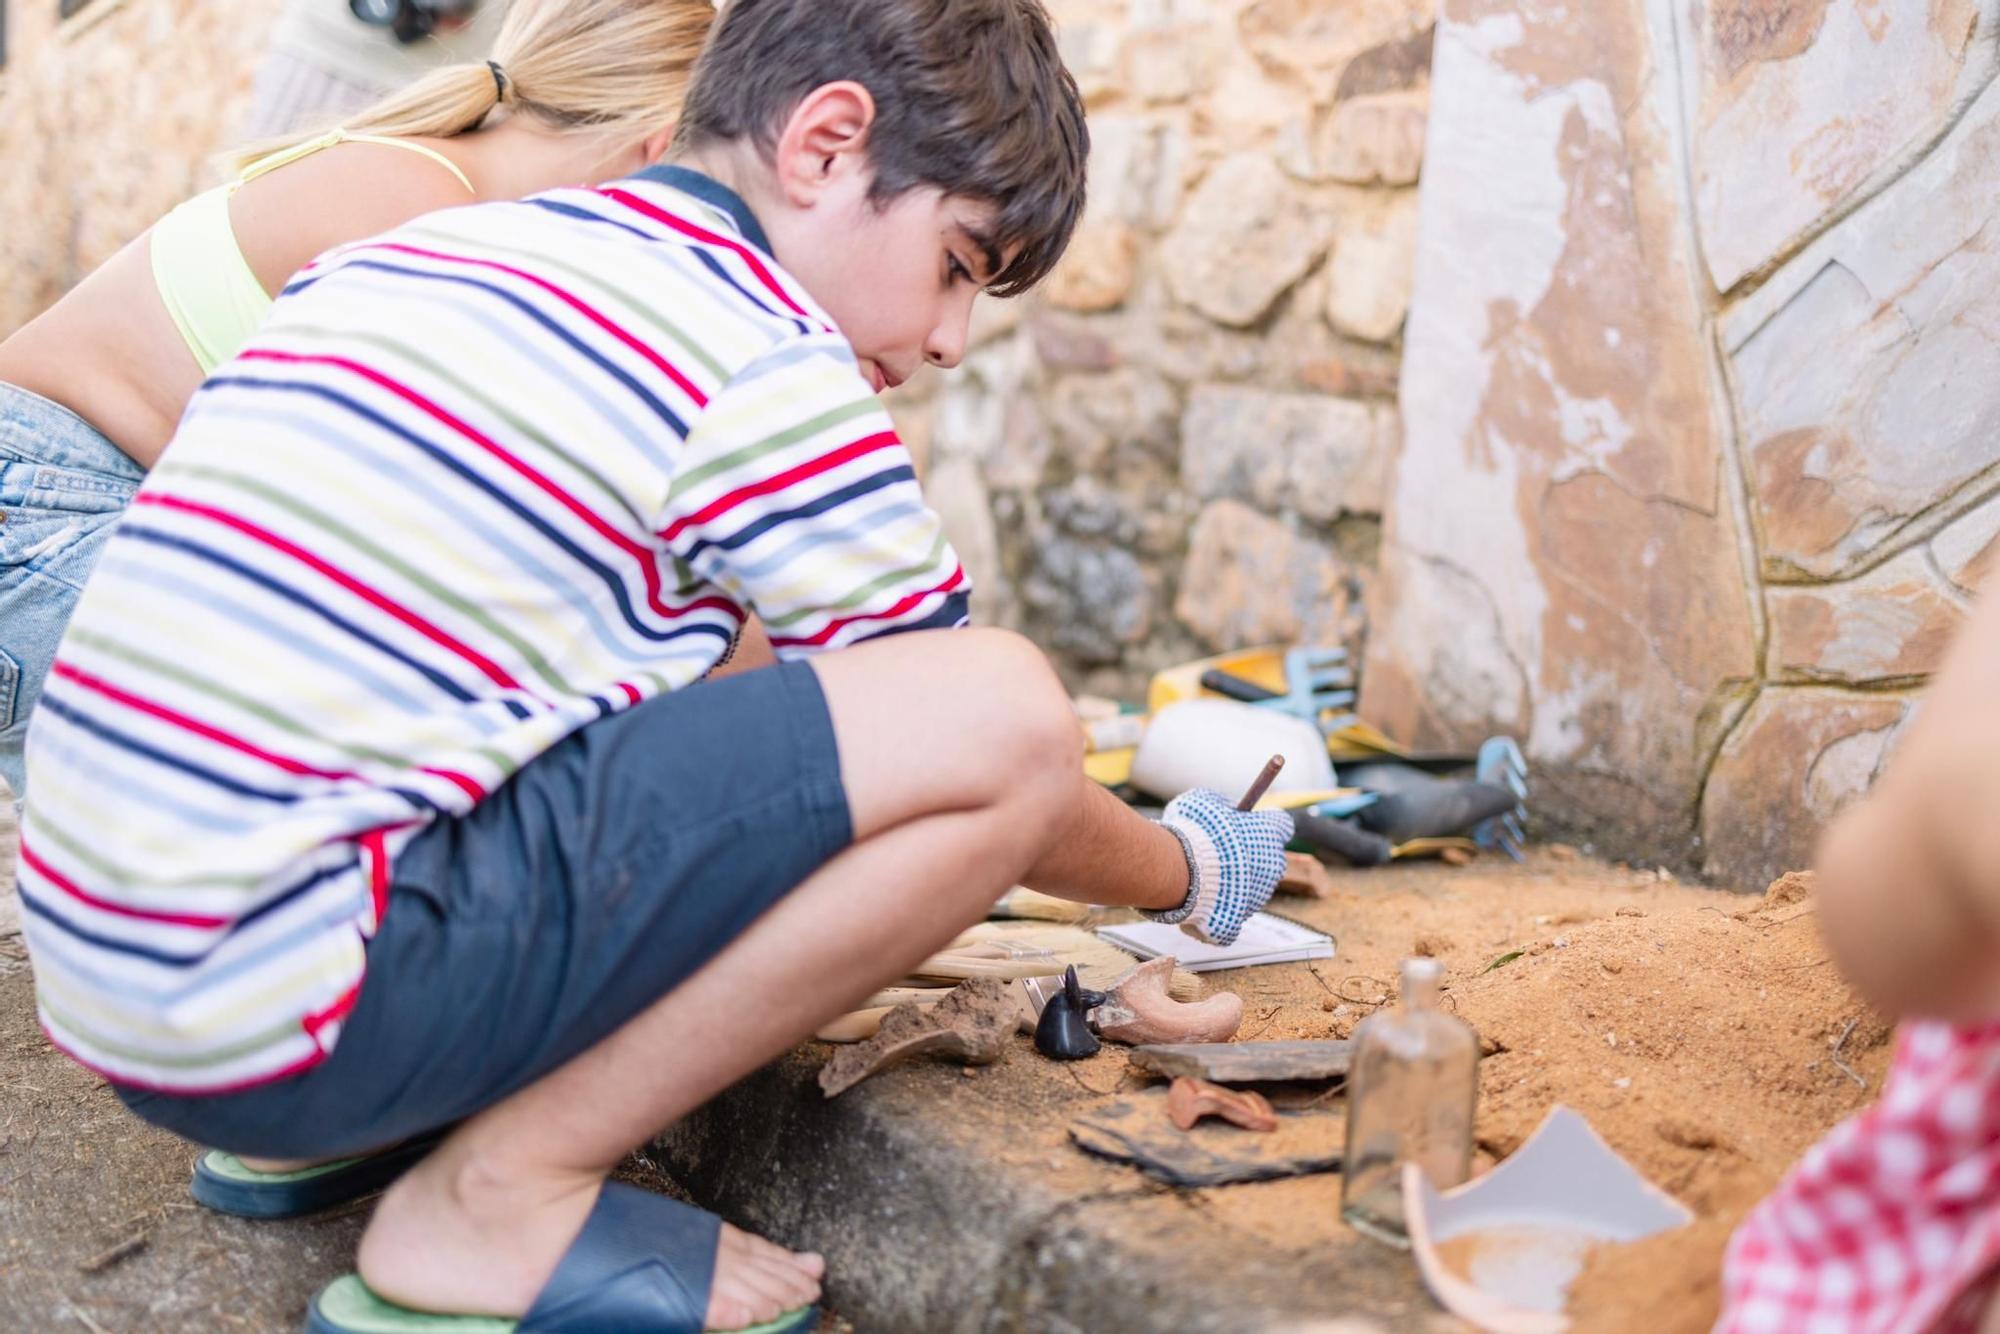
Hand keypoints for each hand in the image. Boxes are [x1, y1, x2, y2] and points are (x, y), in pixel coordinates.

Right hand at [1150, 789, 1294, 945]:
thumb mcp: (1203, 801)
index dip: (1264, 823)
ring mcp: (1258, 896)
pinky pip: (1229, 916)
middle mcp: (1272, 866)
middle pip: (1267, 859)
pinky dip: (1214, 911)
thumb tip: (1227, 808)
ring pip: (1248, 887)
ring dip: (1230, 882)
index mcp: (1269, 834)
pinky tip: (1196, 902)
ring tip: (1199, 877)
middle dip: (1247, 856)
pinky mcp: (1238, 920)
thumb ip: (1221, 804)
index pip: (1281, 825)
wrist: (1178, 870)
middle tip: (1219, 852)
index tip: (1248, 823)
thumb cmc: (1191, 830)